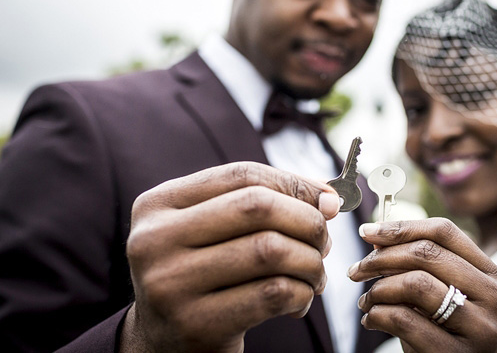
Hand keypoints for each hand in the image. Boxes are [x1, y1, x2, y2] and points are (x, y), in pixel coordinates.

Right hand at [120, 162, 339, 351]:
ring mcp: (170, 283)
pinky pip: (273, 293)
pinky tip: (299, 301)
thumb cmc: (202, 276)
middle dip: (307, 221)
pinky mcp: (195, 324)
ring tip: (314, 275)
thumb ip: (262, 204)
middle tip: (324, 242)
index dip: (294, 184)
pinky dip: (301, 293)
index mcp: (158, 204)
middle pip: (257, 207)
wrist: (165, 344)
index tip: (328, 201)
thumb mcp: (214, 231)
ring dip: (310, 262)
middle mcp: (154, 239)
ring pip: (270, 250)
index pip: (241, 175)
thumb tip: (327, 199)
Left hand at [347, 218, 496, 352]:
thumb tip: (375, 233)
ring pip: (416, 283)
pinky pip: (405, 319)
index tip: (367, 232)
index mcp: (492, 275)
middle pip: (427, 254)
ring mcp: (482, 328)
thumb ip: (416, 264)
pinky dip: (378, 315)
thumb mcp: (437, 295)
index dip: (402, 228)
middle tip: (357, 270)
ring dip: (379, 289)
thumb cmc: (443, 336)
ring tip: (366, 301)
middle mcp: (496, 298)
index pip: (445, 232)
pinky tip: (371, 320)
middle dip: (381, 258)